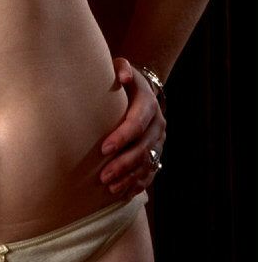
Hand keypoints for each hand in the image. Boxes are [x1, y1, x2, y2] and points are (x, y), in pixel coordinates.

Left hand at [99, 57, 165, 198]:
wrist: (143, 91)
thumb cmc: (124, 81)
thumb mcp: (123, 68)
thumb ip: (121, 69)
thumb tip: (122, 76)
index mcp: (149, 105)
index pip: (137, 124)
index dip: (122, 137)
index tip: (104, 148)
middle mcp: (158, 125)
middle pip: (142, 149)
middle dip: (123, 164)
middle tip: (103, 176)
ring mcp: (159, 142)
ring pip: (147, 164)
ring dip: (129, 177)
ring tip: (110, 187)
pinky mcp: (158, 154)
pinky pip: (150, 173)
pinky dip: (137, 184)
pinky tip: (122, 193)